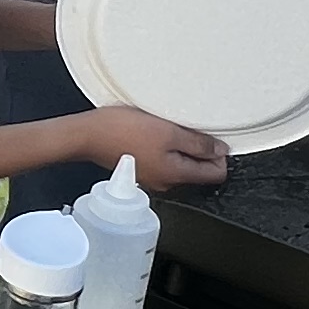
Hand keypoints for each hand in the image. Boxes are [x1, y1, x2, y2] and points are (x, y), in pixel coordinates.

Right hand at [77, 104, 229, 189]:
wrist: (88, 135)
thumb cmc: (122, 131)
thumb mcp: (168, 132)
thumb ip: (197, 144)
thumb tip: (220, 151)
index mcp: (175, 175)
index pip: (215, 174)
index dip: (220, 155)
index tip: (212, 136)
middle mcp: (166, 182)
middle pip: (198, 170)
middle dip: (199, 149)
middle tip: (188, 127)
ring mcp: (152, 177)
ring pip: (180, 163)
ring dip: (180, 146)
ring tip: (168, 128)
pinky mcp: (140, 168)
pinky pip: (163, 160)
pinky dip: (164, 147)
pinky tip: (153, 132)